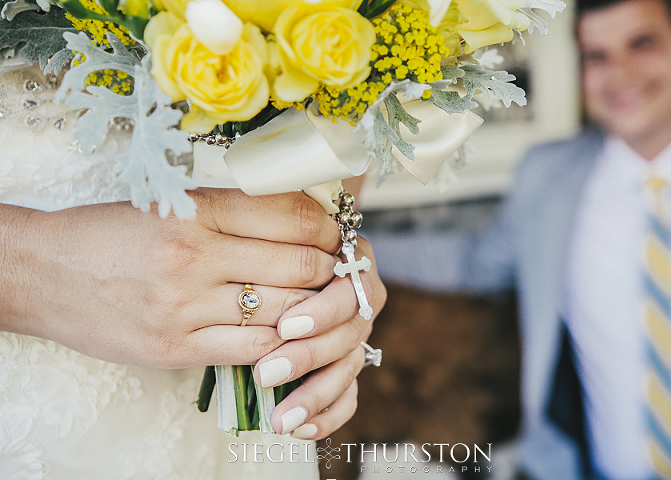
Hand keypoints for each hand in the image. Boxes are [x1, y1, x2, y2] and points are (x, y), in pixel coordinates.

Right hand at [0, 189, 343, 366]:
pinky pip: (252, 349)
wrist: (43, 273)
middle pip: (297, 264)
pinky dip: (281, 343)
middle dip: (329, 268)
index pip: (292, 215)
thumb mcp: (170, 203)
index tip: (334, 234)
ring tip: (318, 301)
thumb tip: (301, 217)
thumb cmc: (111, 233)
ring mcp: (185, 307)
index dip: (327, 227)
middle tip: (335, 269)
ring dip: (312, 309)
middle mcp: (194, 256)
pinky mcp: (175, 347)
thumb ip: (233, 210)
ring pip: (283, 311)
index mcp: (196, 210)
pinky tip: (287, 334)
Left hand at [259, 238, 386, 437]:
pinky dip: (328, 414)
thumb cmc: (268, 233)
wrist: (283, 243)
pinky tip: (302, 430)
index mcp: (350, 259)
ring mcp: (356, 330)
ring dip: (315, 394)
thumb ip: (271, 241)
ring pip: (349, 366)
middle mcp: (359, 295)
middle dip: (308, 356)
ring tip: (280, 419)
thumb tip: (249, 262)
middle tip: (266, 374)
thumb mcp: (270, 226)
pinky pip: (349, 393)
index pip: (348, 290)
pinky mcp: (347, 362)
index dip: (321, 311)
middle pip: (349, 331)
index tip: (285, 327)